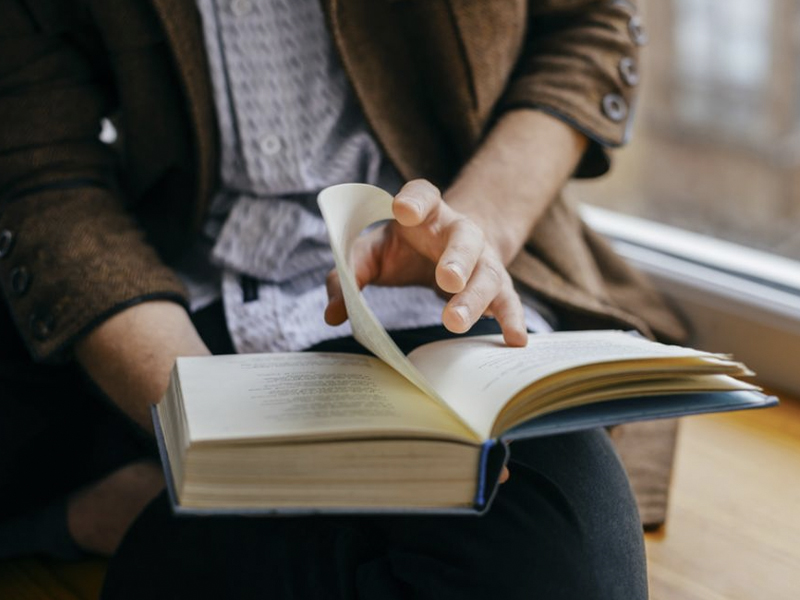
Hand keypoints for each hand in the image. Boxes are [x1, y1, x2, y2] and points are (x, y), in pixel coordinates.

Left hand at [324, 179, 526, 346]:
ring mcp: (483, 260)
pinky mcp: (497, 287)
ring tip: (455, 322)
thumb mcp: (372, 253)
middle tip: (446, 279)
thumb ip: (348, 275)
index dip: (415, 200)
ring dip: (474, 297)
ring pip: (487, 274)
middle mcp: (459, 232)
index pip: (423, 195)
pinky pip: (508, 302)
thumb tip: (334, 313)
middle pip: (464, 238)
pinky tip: (515, 340)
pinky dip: (512, 320)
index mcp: (426, 214)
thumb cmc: (404, 250)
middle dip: (457, 258)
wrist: (449, 252)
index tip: (404, 209)